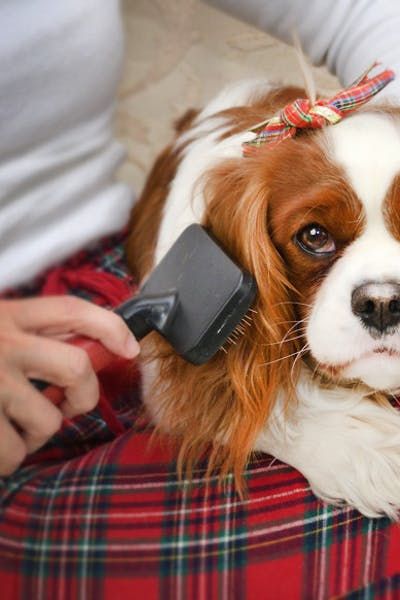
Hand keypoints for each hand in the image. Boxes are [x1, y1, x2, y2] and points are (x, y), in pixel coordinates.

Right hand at [0, 296, 139, 475]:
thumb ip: (28, 335)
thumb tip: (82, 354)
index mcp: (7, 317)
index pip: (71, 310)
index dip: (110, 326)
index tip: (130, 348)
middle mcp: (3, 342)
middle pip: (76, 367)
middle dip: (82, 396)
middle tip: (63, 406)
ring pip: (48, 420)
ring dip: (35, 434)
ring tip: (10, 425)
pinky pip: (16, 451)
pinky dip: (11, 456)